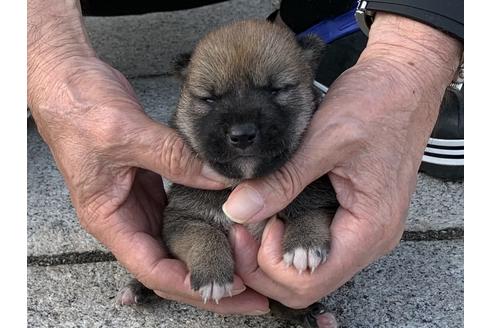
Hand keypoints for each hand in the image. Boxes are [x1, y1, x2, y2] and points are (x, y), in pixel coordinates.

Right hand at [28, 0, 268, 314]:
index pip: (151, 267)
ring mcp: (139, 198)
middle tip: (249, 291)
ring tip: (245, 263)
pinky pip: (180, 209)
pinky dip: (204, 219)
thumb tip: (220, 176)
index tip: (226, 288)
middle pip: (168, 262)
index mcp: (109, 217)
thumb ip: (176, 158)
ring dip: (208, 252)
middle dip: (207, 279)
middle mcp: (124, 215)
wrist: (69, 77)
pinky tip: (229, 224)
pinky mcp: (151, 179)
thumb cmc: (79, 108)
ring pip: (176, 239)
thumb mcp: (128, 135)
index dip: (189, 282)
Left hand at [225, 13, 462, 307]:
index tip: (247, 227)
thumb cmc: (376, 104)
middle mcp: (368, 238)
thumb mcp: (323, 139)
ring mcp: (362, 227)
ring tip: (249, 218)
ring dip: (272, 253)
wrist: (403, 82)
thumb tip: (236, 210)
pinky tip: (268, 211)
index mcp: (368, 228)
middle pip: (307, 283)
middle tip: (238, 228)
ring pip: (309, 266)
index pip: (310, 281)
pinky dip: (286, 237)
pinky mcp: (353, 213)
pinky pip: (315, 241)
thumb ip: (282, 179)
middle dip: (263, 265)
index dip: (269, 265)